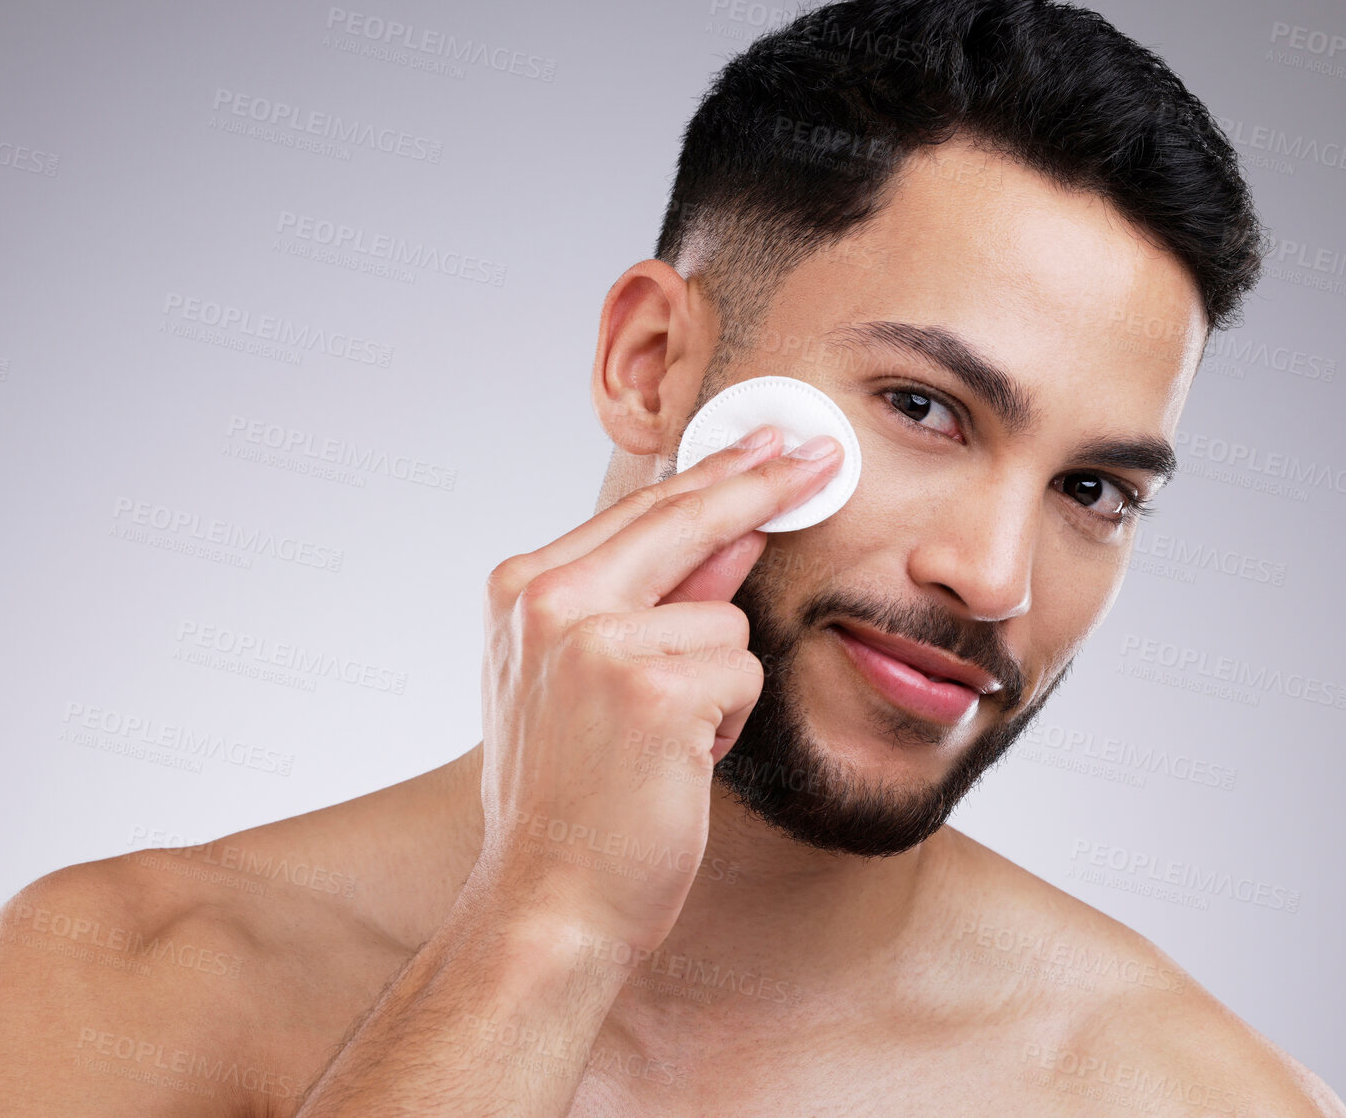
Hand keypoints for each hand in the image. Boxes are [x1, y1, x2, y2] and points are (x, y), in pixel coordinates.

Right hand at [470, 427, 842, 951]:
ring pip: (727, 618)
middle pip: (683, 519)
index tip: (765, 443)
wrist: (549, 902)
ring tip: (667, 743)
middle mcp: (547, 601)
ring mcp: (594, 641)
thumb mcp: (589, 680)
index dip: (713, 474)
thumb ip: (656, 598)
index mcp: (522, 591)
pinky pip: (742, 671)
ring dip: (720, 682)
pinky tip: (681, 763)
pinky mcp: (650, 690)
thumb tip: (738, 531)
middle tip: (823, 454)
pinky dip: (729, 722)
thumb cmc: (572, 796)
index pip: (638, 511)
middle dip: (760, 485)